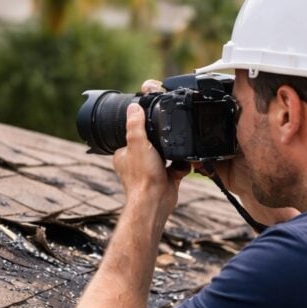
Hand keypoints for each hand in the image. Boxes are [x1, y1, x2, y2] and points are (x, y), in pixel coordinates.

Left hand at [113, 102, 187, 221]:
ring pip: (167, 154)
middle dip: (163, 141)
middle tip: (167, 140)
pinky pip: (178, 166)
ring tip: (175, 153)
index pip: (132, 135)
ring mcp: (152, 171)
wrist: (156, 200)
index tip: (151, 123)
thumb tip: (133, 106)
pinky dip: (182, 165)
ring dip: (174, 153)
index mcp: (124, 154)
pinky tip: (181, 166)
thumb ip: (135, 124)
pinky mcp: (166, 178)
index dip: (143, 129)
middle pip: (152, 143)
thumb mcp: (137, 143)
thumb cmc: (142, 176)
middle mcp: (136, 163)